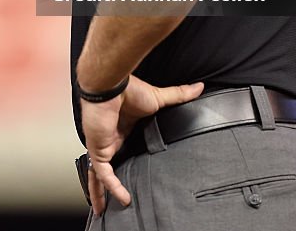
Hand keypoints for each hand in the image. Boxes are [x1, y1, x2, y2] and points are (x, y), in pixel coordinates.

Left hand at [82, 75, 203, 214]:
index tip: (129, 173)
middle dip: (104, 183)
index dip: (122, 162)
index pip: (120, 150)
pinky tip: (124, 198)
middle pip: (104, 166)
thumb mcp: (159, 98)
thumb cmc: (129, 89)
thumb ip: (179, 95)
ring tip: (103, 209)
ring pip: (97, 175)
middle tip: (107, 199)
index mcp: (121, 129)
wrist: (111, 86)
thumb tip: (198, 87)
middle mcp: (109, 139)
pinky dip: (113, 187)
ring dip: (99, 192)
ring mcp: (102, 145)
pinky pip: (103, 174)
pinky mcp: (99, 149)